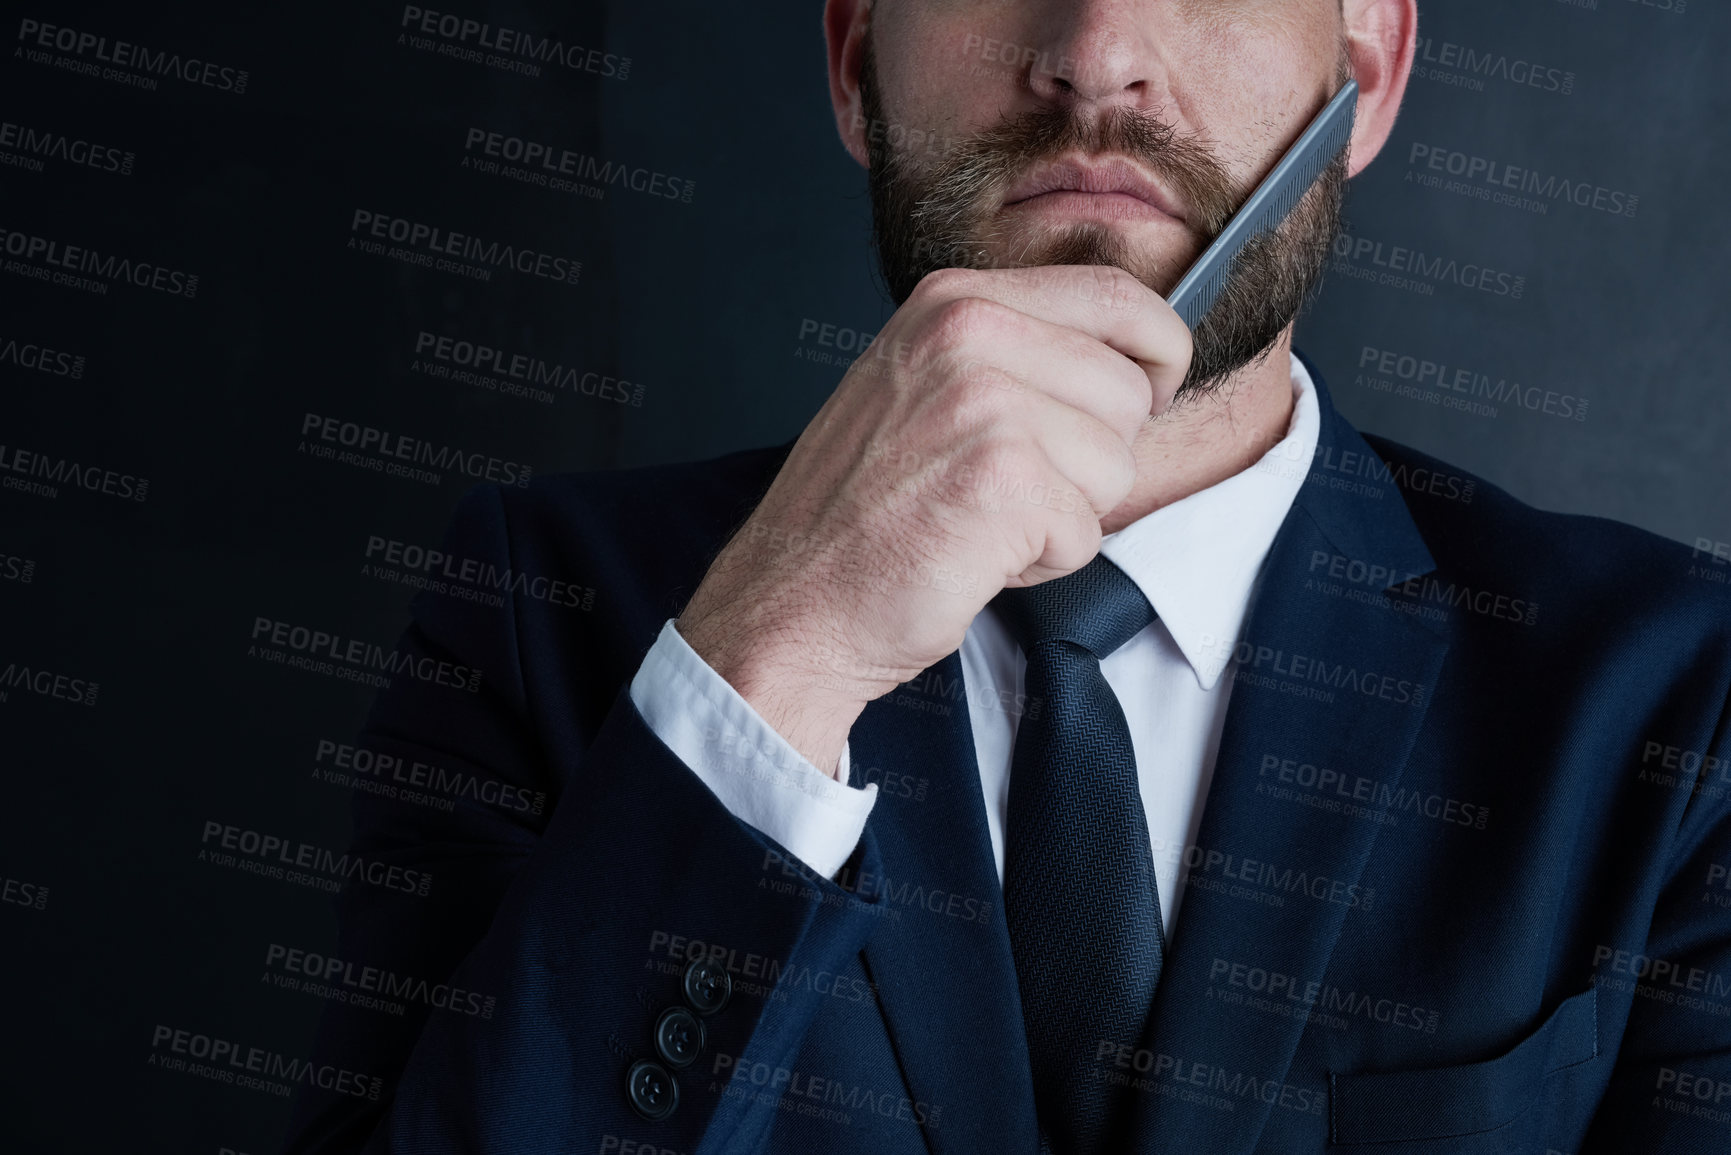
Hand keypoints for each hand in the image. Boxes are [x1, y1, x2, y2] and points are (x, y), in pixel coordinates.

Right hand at [676, 264, 1191, 777]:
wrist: (789, 601)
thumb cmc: (858, 515)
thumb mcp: (924, 388)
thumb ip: (1015, 354)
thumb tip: (1133, 361)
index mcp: (955, 302)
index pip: (1116, 294)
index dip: (1156, 353)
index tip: (1149, 392)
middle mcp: (968, 334)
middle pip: (1129, 392)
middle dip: (1091, 458)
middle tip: (1006, 489)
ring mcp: (984, 402)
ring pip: (1116, 466)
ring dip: (1066, 515)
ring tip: (981, 522)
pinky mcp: (1003, 479)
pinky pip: (1088, 530)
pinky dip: (1043, 563)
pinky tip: (976, 556)